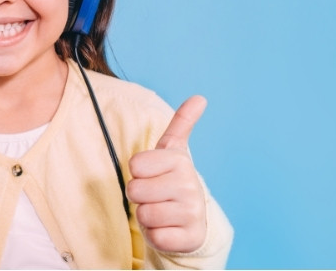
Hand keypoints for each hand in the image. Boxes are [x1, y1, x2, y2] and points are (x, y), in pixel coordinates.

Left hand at [127, 95, 207, 252]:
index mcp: (180, 161)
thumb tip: (200, 97)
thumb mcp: (174, 151)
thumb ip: (182, 123)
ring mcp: (192, 213)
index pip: (135, 165)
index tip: (152, 175)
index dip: (138, 173)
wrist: (193, 220)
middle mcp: (190, 186)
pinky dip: (156, 235)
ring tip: (162, 211)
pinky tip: (168, 228)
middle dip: (140, 196)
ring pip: (144, 214)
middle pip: (135, 190)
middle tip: (156, 196)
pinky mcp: (189, 238)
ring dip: (147, 216)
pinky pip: (155, 237)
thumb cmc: (173, 181)